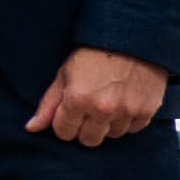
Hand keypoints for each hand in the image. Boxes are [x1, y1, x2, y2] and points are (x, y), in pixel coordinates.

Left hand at [26, 46, 167, 146]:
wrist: (130, 39)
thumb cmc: (92, 55)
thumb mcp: (64, 75)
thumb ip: (48, 105)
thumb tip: (31, 128)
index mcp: (78, 99)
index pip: (64, 133)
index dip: (64, 124)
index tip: (69, 113)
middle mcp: (103, 109)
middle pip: (89, 140)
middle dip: (84, 129)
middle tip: (87, 111)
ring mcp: (127, 111)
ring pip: (112, 135)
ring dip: (108, 124)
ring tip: (107, 103)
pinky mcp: (147, 111)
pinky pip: (133, 129)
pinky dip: (127, 121)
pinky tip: (123, 103)